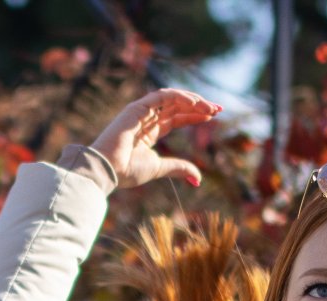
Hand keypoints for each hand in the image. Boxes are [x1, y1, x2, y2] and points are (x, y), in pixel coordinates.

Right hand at [89, 88, 221, 190]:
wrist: (108, 169)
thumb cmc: (128, 170)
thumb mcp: (159, 168)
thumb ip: (178, 168)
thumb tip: (198, 180)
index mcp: (150, 131)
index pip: (177, 117)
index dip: (195, 115)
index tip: (214, 116)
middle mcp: (147, 118)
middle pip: (178, 105)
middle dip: (199, 105)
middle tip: (218, 109)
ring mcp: (142, 111)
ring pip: (173, 98)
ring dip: (193, 100)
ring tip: (210, 108)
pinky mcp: (138, 107)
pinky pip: (163, 95)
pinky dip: (180, 97)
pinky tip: (195, 104)